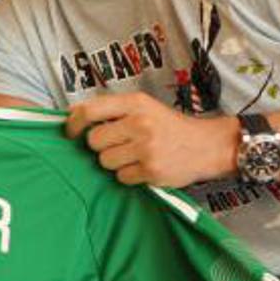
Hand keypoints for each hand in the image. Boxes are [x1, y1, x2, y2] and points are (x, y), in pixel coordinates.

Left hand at [65, 93, 239, 186]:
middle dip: (100, 146)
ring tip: (134, 156)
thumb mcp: (144, 107)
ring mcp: (146, 148)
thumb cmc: (170, 127)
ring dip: (115, 162)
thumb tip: (73, 116)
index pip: (89, 110)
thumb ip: (112, 110)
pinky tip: (144, 167)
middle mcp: (140, 123)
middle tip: (118, 145)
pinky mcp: (152, 171)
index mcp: (135, 103)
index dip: (73, 123)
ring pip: (105, 161)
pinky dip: (128, 175)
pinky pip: (121, 177)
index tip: (71, 132)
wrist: (208, 145)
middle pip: (94, 141)